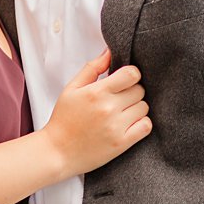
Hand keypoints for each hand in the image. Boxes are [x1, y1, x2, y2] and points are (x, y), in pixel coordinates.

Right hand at [42, 48, 150, 178]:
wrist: (57, 151)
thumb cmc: (63, 119)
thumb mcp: (71, 89)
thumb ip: (92, 68)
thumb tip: (110, 51)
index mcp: (96, 92)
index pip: (132, 74)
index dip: (132, 75)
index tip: (125, 80)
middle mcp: (108, 108)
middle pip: (140, 90)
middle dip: (132, 92)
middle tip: (120, 99)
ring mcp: (116, 127)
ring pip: (144, 108)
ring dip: (136, 108)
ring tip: (122, 113)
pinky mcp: (122, 143)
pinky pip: (146, 126)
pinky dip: (142, 123)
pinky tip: (130, 124)